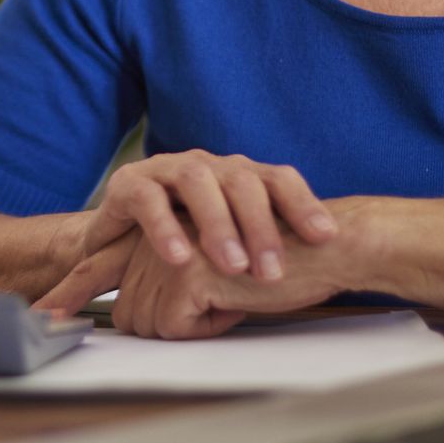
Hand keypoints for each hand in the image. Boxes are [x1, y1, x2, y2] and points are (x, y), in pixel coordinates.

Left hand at [37, 217, 352, 338]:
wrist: (326, 246)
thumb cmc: (281, 262)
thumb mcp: (216, 276)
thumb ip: (175, 283)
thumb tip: (142, 317)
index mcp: (158, 232)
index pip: (99, 264)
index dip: (69, 291)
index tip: (40, 317)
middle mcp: (153, 235)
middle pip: (129, 315)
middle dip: (173, 327)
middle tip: (225, 300)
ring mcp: (163, 249)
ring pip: (148, 324)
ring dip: (197, 325)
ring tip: (233, 293)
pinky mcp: (182, 268)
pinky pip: (175, 327)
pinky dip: (212, 325)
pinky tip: (240, 295)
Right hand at [77, 151, 336, 282]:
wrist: (118, 239)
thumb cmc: (185, 242)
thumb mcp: (231, 244)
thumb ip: (267, 251)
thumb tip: (323, 277)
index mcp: (238, 175)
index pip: (278, 179)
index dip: (303, 204)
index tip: (325, 238)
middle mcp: (207, 165)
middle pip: (243, 181)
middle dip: (261, 226)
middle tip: (272, 272)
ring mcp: (168, 169)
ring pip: (198, 181)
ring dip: (218, 224)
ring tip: (233, 266)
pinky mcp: (129, 183)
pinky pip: (149, 199)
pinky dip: (165, 228)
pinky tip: (181, 258)